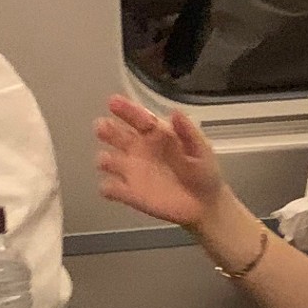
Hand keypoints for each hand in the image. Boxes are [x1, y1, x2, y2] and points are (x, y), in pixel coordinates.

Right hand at [95, 94, 224, 227]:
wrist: (205, 205)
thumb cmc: (204, 172)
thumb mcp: (201, 150)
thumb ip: (188, 132)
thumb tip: (175, 113)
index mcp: (156, 134)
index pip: (138, 118)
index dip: (126, 109)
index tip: (113, 102)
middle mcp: (139, 149)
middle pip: (116, 136)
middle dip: (107, 130)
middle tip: (102, 127)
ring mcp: (132, 171)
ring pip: (108, 160)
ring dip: (105, 159)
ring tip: (108, 160)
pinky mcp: (130, 194)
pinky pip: (111, 189)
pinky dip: (108, 187)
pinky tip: (110, 187)